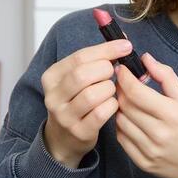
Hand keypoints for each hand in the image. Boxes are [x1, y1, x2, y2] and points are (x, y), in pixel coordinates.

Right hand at [41, 39, 131, 166]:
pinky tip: (112, 104)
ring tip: (111, 90)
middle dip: (105, 70)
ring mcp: (64, 116)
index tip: (126, 46)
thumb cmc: (77, 101)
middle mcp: (54, 96)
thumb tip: (123, 40)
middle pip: (83, 74)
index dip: (106, 50)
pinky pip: (101, 114)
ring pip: (92, 95)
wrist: (64, 138)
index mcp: (52, 76)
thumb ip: (97, 58)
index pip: (79, 57)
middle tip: (114, 73)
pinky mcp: (78, 132)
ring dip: (109, 90)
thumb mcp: (78, 77)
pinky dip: (112, 106)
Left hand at [114, 52, 177, 177]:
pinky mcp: (143, 163)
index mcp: (174, 115)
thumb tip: (145, 58)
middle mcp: (160, 134)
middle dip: (122, 90)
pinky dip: (123, 126)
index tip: (122, 69)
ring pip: (120, 121)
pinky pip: (122, 139)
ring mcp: (150, 151)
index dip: (124, 77)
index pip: (136, 92)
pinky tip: (133, 121)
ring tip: (131, 103)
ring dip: (121, 108)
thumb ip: (166, 77)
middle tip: (125, 84)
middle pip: (125, 105)